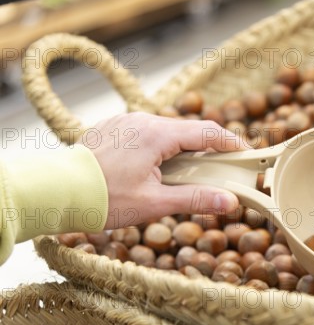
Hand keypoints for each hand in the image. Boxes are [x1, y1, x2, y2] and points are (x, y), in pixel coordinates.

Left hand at [80, 112, 249, 228]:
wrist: (55, 191)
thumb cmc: (103, 199)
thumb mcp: (154, 203)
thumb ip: (195, 199)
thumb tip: (230, 201)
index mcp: (157, 134)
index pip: (207, 133)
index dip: (232, 143)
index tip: (247, 154)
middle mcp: (143, 121)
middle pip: (189, 131)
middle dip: (209, 149)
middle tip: (222, 169)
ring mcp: (126, 122)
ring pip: (168, 131)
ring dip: (184, 149)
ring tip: (189, 173)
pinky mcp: (114, 129)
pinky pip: (148, 133)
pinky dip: (162, 147)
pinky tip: (159, 168)